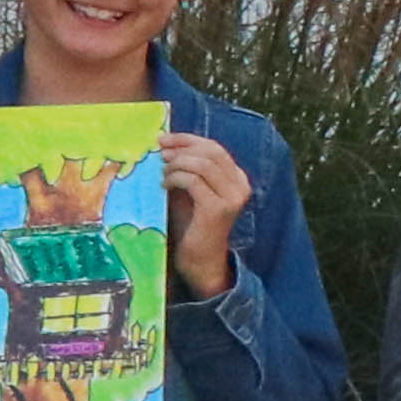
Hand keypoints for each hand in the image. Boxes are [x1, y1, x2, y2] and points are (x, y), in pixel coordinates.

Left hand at [158, 129, 247, 293]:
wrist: (201, 261)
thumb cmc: (193, 226)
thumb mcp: (191, 191)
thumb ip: (187, 169)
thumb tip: (166, 145)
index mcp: (237, 179)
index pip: (215, 148)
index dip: (188, 139)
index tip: (164, 139)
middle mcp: (240, 186)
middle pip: (211, 151)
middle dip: (181, 146)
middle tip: (160, 150)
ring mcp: (232, 197)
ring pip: (202, 164)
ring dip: (176, 164)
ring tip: (162, 172)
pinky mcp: (218, 209)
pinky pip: (193, 181)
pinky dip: (175, 178)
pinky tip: (165, 185)